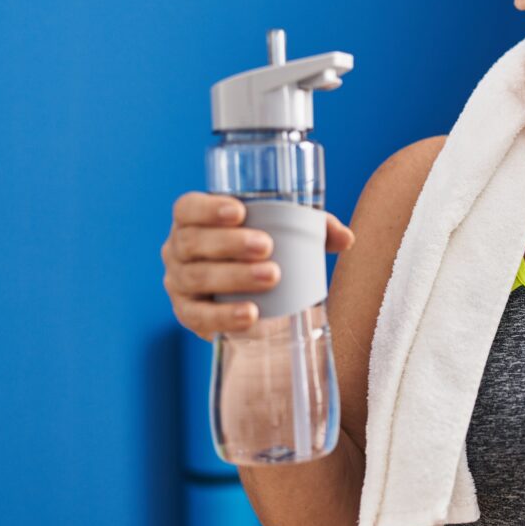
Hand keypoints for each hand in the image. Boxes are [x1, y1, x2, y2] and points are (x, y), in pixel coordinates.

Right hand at [161, 192, 355, 340]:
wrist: (244, 295)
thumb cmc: (261, 252)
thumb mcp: (283, 233)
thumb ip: (315, 229)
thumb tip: (346, 238)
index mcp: (193, 221)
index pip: (187, 208)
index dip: (207, 208)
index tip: (240, 211)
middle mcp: (177, 249)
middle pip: (192, 243)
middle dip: (229, 244)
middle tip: (267, 247)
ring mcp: (178, 283)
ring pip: (196, 278)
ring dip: (233, 277)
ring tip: (271, 277)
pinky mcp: (187, 314)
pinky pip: (199, 317)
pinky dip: (225, 316)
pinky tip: (251, 315)